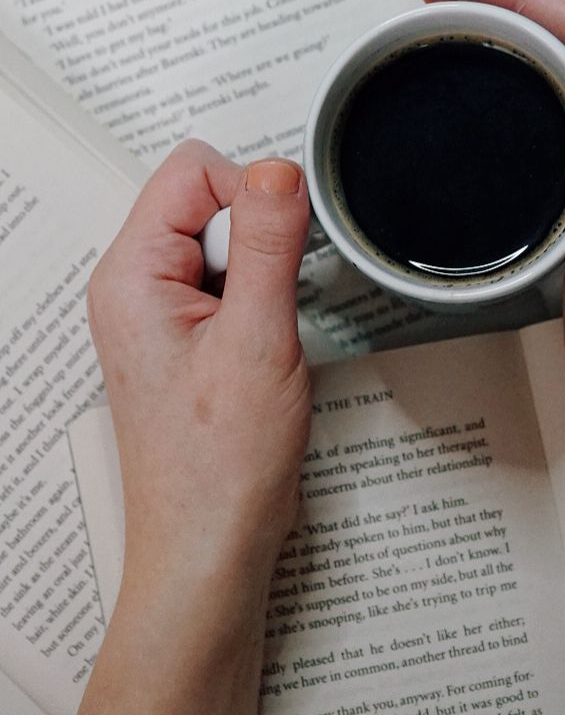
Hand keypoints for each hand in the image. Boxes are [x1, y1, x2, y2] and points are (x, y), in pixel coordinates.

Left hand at [88, 141, 310, 590]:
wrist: (211, 546)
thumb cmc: (219, 466)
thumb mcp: (258, 339)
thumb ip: (269, 243)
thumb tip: (277, 168)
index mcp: (132, 275)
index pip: (194, 171)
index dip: (252, 193)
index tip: (282, 247)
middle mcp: (135, 286)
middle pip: (208, 199)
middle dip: (260, 236)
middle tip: (272, 302)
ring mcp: (160, 312)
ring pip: (225, 241)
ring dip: (264, 272)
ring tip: (269, 333)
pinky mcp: (187, 335)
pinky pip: (230, 280)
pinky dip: (262, 299)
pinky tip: (267, 345)